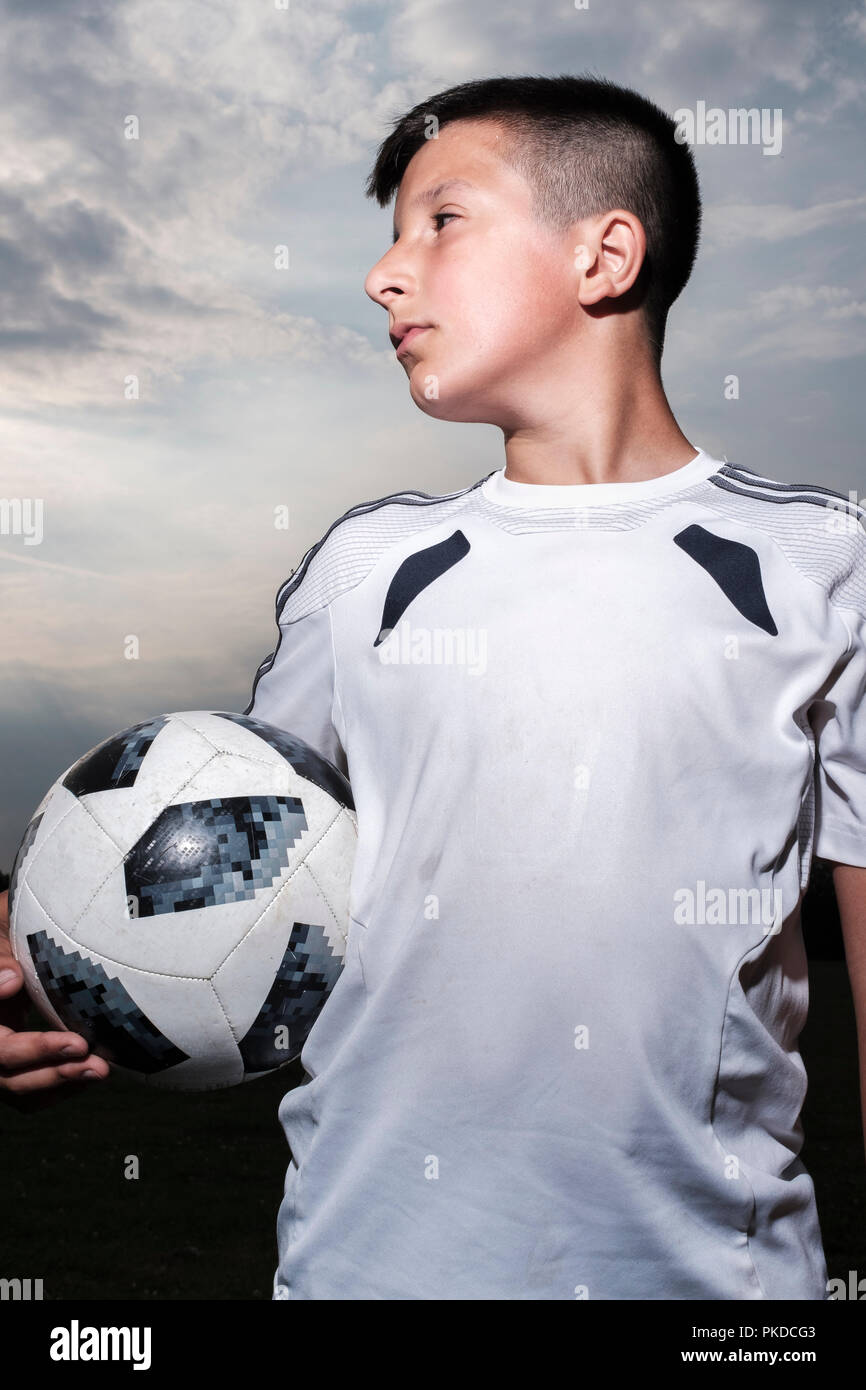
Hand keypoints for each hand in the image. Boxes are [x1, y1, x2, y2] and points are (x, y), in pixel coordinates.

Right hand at [0, 888, 110, 1111]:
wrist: (6, 941)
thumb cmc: (1, 929)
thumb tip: (12, 979)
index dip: (35, 1048)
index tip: (78, 1041)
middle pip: (6, 1072)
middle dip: (54, 1070)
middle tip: (97, 1064)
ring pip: (17, 1087)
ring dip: (59, 1083)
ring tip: (100, 1071)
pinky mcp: (11, 1063)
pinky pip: (29, 1091)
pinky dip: (58, 1087)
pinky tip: (89, 1073)